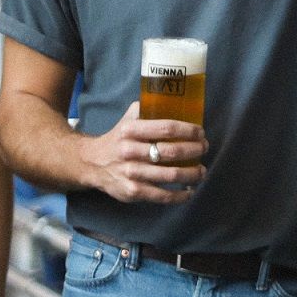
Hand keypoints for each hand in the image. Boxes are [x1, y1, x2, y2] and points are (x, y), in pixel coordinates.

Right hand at [80, 102, 206, 204]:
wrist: (92, 163)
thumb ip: (147, 109)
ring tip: (201, 171)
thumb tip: (175, 101)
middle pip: (172, 151)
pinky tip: (189, 191)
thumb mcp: (127, 119)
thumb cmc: (118, 139)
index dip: (189, 131)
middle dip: (194, 150)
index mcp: (130, 130)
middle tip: (204, 149)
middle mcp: (130, 151)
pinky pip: (162, 195)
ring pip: (171, 175)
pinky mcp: (133, 192)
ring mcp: (131, 173)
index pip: (166, 128)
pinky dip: (180, 195)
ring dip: (192, 173)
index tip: (200, 133)